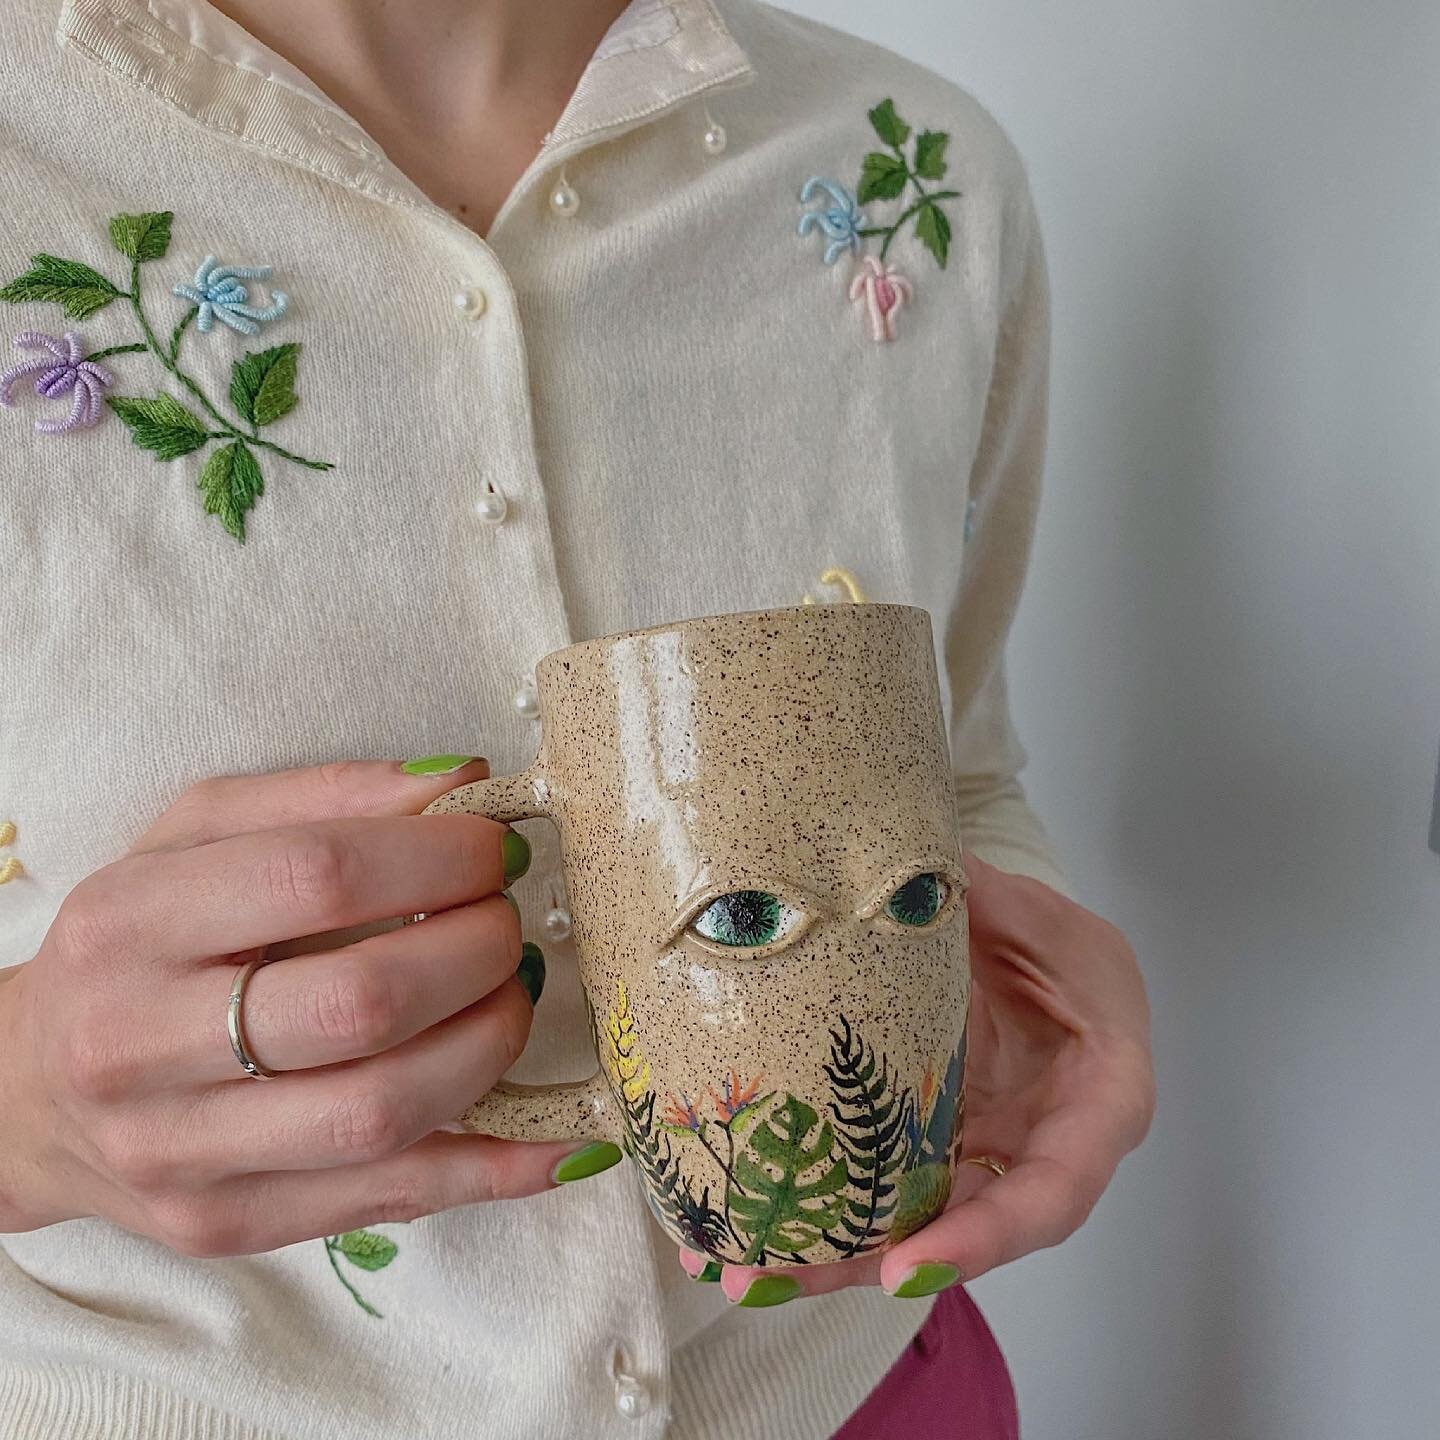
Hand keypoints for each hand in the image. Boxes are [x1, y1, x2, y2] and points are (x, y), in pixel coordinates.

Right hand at [0, 759, 614, 1254]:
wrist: (28, 1093)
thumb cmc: (135, 942)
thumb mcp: (193, 835)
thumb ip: (324, 796)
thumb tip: (465, 784)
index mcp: (132, 922)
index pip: (318, 878)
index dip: (438, 859)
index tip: (496, 850)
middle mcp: (140, 1046)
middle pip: (361, 1005)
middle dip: (474, 954)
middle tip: (507, 925)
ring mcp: (182, 1153)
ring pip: (382, 1112)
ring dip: (489, 1047)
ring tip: (511, 995)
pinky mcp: (226, 1224)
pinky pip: (391, 1202)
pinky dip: (495, 1167)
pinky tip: (564, 1138)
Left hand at [676, 852, 1155, 1303]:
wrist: (1042, 956)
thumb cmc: (1060, 943)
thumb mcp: (1035, 915)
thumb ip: (979, 894)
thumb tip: (903, 853)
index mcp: (1097, 1105)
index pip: (1049, 1192)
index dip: (982, 1238)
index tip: (901, 1266)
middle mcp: (1038, 1153)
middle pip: (962, 1233)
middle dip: (867, 1264)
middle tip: (772, 1278)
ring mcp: (979, 1159)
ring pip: (911, 1223)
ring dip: (827, 1252)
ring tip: (734, 1265)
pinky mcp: (932, 1151)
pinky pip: (880, 1190)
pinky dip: (822, 1208)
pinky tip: (745, 1217)